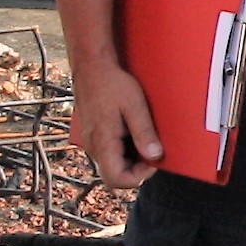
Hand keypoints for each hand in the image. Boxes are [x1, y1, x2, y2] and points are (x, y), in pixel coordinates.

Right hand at [70, 60, 166, 189]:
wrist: (91, 66)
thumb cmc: (112, 83)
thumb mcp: (134, 106)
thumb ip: (144, 133)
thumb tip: (155, 156)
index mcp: (102, 143)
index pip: (117, 180)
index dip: (139, 176)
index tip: (153, 160)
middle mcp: (93, 147)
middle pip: (115, 175)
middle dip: (137, 168)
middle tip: (152, 148)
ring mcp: (91, 142)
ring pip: (112, 163)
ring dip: (131, 157)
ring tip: (143, 135)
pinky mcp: (93, 135)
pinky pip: (109, 151)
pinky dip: (124, 148)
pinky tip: (132, 130)